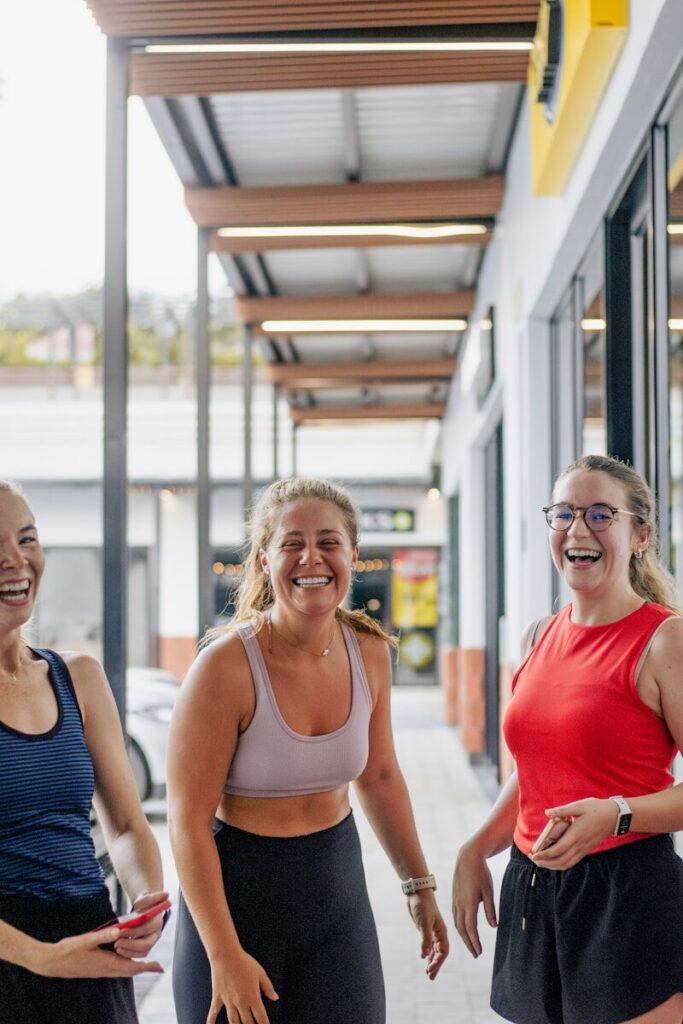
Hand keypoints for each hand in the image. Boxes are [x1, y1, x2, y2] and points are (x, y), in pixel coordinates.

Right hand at [32, 926, 163, 978]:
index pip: (131, 966)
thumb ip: (104, 935)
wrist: (52, 962)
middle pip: (130, 970)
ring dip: (135, 966)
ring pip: (123, 970)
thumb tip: (120, 930)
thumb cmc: (69, 950)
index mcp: (106, 963)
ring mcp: (100, 970)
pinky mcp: (96, 969)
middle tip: (157, 966)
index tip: (159, 968)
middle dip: (144, 968)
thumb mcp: (86, 939)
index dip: (146, 967)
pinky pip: (115, 969)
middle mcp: (105, 969)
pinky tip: (125, 957)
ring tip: (146, 962)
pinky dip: (125, 964)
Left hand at [114, 890, 169, 959]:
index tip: (121, 931)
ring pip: (143, 951)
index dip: (134, 931)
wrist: (143, 911)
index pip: (147, 929)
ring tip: (117, 947)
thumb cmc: (144, 905)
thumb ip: (156, 896)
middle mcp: (156, 934)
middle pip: (146, 943)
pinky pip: (139, 955)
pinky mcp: (145, 948)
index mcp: (157, 922)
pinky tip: (120, 950)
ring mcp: (151, 942)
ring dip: (129, 951)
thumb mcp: (147, 898)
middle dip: (130, 944)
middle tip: (117, 943)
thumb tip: (166, 894)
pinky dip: (130, 954)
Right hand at [207, 950, 278, 1023]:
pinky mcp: (218, 997)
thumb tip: (275, 998)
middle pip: (247, 1023)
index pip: (261, 1018)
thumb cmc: (245, 962)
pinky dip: (211, 1021)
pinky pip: (214, 1012)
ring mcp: (228, 1001)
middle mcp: (240, 1002)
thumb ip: (268, 987)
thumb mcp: (260, 973)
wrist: (226, 955)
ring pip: (233, 1022)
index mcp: (252, 997)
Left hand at [406, 890, 448, 978]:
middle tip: (430, 977)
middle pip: (440, 953)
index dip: (438, 962)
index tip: (430, 970)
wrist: (417, 892)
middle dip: (436, 965)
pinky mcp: (425, 929)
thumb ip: (425, 939)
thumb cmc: (422, 905)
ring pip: (434, 950)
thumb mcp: (424, 923)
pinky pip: (428, 944)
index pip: (443, 951)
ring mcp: (432, 931)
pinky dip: (427, 953)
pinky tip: (424, 958)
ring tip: (428, 973)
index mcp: (442, 932)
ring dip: (431, 961)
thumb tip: (425, 955)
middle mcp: (439, 933)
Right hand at [452, 841, 496, 957]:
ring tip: (471, 945)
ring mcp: (455, 900)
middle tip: (476, 954)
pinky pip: (455, 916)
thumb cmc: (481, 873)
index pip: (471, 928)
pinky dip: (460, 927)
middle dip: (469, 943)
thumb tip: (493, 926)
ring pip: (457, 923)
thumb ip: (490, 909)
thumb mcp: (488, 890)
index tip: (479, 952)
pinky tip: (464, 930)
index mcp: (468, 903)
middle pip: (462, 929)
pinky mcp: (455, 897)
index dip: (475, 942)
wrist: (467, 857)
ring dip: (464, 936)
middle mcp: (459, 904)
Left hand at [530, 798, 615, 869]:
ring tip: (542, 862)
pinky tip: (555, 859)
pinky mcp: (587, 850)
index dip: (545, 855)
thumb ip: (562, 810)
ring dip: (553, 866)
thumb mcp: (578, 805)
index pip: (557, 850)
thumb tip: (547, 812)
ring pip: (567, 864)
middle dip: (546, 863)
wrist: (614, 816)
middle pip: (561, 861)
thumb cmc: (596, 809)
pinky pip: (573, 861)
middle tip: (534, 860)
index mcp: (576, 834)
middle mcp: (580, 845)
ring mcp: (584, 849)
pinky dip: (562, 863)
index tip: (534, 855)